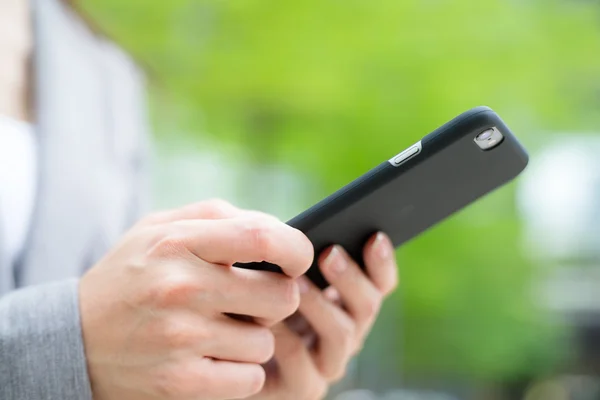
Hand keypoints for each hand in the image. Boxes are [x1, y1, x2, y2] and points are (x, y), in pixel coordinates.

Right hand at [79, 200, 313, 399]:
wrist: (73, 338)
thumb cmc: (131, 274)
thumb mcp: (160, 227)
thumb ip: (218, 217)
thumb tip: (278, 230)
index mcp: (179, 242)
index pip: (262, 237)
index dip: (296, 249)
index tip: (298, 260)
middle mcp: (180, 287)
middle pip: (280, 296)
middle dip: (278, 298)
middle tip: (255, 299)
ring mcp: (180, 337)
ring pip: (265, 342)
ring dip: (254, 338)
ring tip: (222, 329)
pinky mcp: (179, 380)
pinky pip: (249, 378)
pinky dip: (241, 371)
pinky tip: (216, 356)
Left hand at [250, 232, 398, 399]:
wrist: (222, 356)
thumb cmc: (247, 304)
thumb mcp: (271, 274)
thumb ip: (289, 256)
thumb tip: (295, 232)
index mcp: (345, 303)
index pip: (378, 283)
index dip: (381, 262)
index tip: (374, 237)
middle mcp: (345, 333)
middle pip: (367, 306)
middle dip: (350, 278)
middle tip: (329, 254)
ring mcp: (327, 364)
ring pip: (341, 333)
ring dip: (319, 303)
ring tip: (296, 282)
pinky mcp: (303, 387)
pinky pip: (299, 357)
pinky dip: (284, 332)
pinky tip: (265, 314)